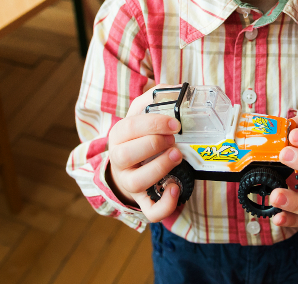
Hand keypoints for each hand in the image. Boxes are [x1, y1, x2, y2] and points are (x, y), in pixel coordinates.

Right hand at [106, 87, 184, 221]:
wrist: (130, 165)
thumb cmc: (140, 136)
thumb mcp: (142, 114)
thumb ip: (155, 98)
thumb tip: (175, 88)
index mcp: (119, 136)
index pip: (129, 128)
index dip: (153, 124)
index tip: (175, 123)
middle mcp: (120, 161)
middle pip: (125, 155)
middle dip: (153, 144)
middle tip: (174, 139)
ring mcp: (130, 182)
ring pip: (136, 183)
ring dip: (159, 168)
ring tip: (178, 156)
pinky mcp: (143, 200)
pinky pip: (150, 210)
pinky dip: (164, 204)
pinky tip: (175, 188)